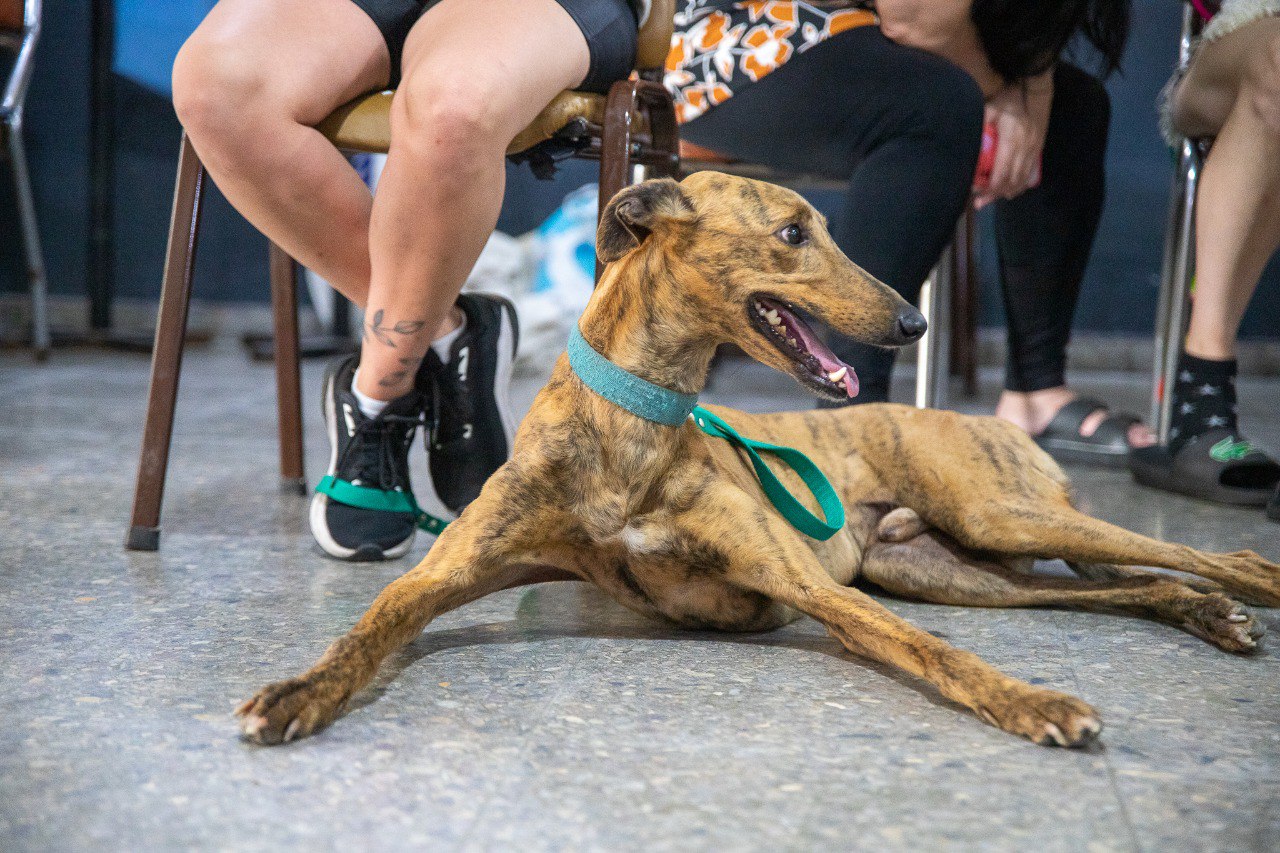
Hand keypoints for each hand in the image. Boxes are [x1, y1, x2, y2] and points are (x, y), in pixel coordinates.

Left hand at [973, 73, 1052, 208]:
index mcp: (1012, 139)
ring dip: (1006, 192)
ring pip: (1022, 178)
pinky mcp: (1038, 148)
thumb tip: (962, 143)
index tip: (976, 193)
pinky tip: (1009, 191)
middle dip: (995, 194)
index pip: (1002, 171)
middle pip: (1011, 179)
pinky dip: (1019, 185)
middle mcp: (1026, 147)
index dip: (990, 186)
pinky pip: (1030, 172)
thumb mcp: (989, 108)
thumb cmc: (1006, 97)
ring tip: (990, 199)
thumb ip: (979, 126)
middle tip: (979, 202)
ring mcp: (1034, 148)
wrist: (1033, 86)